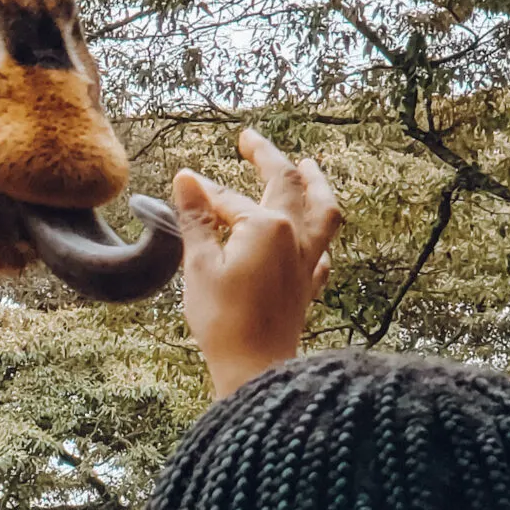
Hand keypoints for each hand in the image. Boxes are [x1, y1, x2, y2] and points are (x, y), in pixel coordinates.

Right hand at [174, 129, 340, 396]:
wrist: (255, 369)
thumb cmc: (223, 321)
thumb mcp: (199, 267)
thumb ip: (196, 219)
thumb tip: (186, 180)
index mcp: (267, 227)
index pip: (232, 199)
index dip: (205, 192)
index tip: (185, 183)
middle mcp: (295, 237)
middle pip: (286, 184)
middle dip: (267, 156)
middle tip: (249, 139)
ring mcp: (307, 261)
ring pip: (324, 211)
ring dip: (316, 184)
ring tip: (309, 166)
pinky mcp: (309, 286)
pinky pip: (324, 250)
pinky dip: (319, 235)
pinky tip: (313, 237)